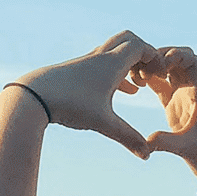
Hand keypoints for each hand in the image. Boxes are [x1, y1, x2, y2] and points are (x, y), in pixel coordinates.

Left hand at [15, 31, 160, 158]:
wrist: (34, 95)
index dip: (156, 58)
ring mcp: (89, 62)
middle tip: (153, 73)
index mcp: (111, 64)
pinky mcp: (80, 70)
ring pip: (116, 52)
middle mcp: (100, 57)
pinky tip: (126, 91)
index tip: (162, 76)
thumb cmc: (69, 105)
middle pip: (128, 40)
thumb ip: (128, 138)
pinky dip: (120, 72)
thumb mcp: (103, 123)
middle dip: (145, 54)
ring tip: (142, 85)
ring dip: (132, 63)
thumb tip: (147, 156)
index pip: (140, 47)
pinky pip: (106, 64)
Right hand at [137, 46, 196, 193]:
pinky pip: (161, 85)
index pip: (194, 62)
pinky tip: (135, 83)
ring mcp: (183, 99)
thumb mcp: (187, 148)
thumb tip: (147, 141)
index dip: (178, 55)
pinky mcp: (174, 108)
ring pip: (168, 70)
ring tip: (136, 74)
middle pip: (179, 59)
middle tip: (143, 66)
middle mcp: (192, 93)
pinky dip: (149, 79)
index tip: (162, 63)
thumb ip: (167, 142)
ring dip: (153, 66)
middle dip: (161, 55)